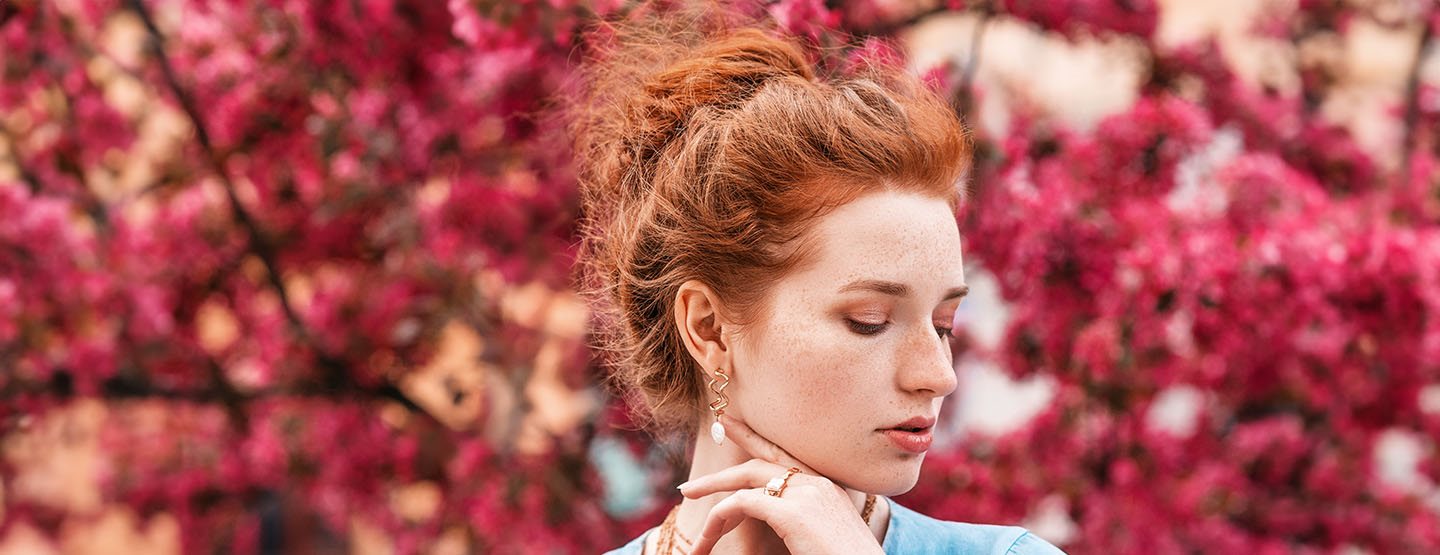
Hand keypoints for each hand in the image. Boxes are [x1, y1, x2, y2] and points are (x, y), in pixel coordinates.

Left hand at [677, 413, 882, 554]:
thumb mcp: (823, 533)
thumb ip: (801, 520)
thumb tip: (777, 520)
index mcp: (827, 485)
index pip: (784, 455)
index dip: (754, 438)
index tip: (730, 425)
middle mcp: (816, 482)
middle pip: (758, 465)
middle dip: (721, 473)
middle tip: (690, 487)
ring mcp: (805, 494)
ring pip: (744, 484)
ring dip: (712, 501)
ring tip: (692, 524)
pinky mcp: (792, 512)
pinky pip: (741, 504)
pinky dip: (719, 519)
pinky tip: (707, 535)